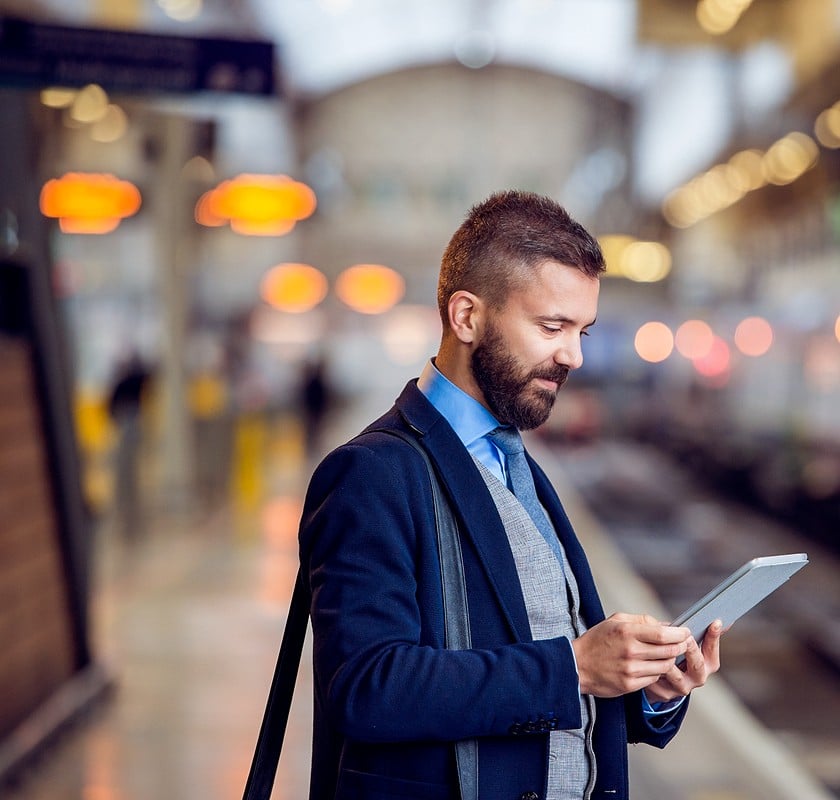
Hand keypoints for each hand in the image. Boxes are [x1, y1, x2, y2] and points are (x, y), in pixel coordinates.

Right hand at [572, 613, 690, 697]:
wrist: (577, 666)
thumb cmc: (597, 641)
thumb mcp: (615, 621)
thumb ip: (641, 620)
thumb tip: (666, 625)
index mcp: (626, 632)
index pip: (662, 634)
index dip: (679, 633)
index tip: (685, 631)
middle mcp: (630, 651)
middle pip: (668, 651)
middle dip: (680, 646)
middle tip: (683, 643)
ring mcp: (631, 670)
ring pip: (665, 666)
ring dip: (671, 660)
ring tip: (668, 654)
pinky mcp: (630, 685)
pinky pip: (655, 678)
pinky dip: (658, 672)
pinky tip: (653, 665)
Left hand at [643, 620, 724, 704]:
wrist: (658, 681)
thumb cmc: (673, 654)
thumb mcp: (683, 642)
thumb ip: (691, 631)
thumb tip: (711, 616)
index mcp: (706, 664)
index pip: (712, 650)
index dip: (714, 636)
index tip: (714, 621)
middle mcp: (697, 677)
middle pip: (697, 663)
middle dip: (691, 649)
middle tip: (686, 637)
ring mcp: (682, 687)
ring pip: (675, 673)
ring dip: (668, 659)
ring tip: (661, 647)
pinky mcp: (664, 693)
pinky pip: (658, 678)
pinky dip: (652, 667)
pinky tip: (645, 658)